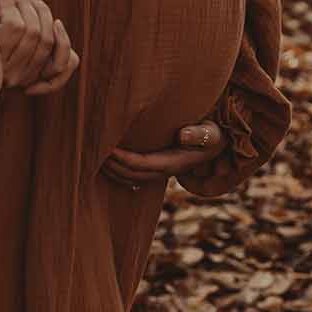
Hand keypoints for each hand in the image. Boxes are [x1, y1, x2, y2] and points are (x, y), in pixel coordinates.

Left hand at [102, 120, 226, 189]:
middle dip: (113, 166)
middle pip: (134, 175)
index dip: (125, 159)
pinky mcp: (158, 167)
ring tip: (94, 157)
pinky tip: (107, 161)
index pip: (144, 164)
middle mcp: (167, 171)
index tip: (108, 149)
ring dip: (113, 170)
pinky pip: (135, 174)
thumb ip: (200, 134)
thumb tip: (182, 136)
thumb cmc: (213, 133)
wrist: (219, 141)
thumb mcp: (211, 133)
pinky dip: (119, 170)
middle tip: (93, 151)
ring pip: (132, 178)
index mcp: (176, 163)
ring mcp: (162, 171)